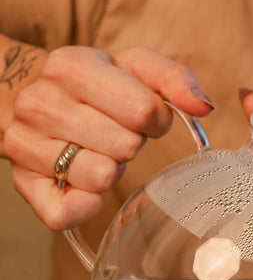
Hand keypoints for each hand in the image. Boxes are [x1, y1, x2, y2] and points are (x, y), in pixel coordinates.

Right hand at [2, 45, 214, 229]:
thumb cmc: (98, 84)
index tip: (144, 116)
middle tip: (116, 132)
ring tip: (98, 150)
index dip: (156, 120)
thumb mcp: (136, 67)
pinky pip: (65, 212)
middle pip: (125, 146)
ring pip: (99, 177)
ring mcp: (25, 143)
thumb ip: (175, 79)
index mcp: (71, 66)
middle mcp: (40, 103)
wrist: (33, 97)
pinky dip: (86, 206)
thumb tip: (203, 107)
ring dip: (111, 169)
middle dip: (132, 143)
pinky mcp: (23, 182)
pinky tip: (86, 186)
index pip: (143, 110)